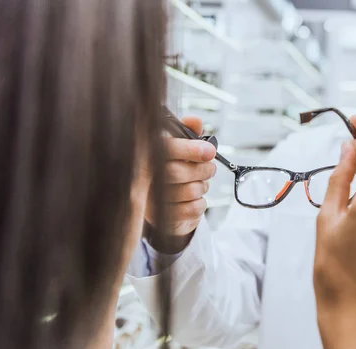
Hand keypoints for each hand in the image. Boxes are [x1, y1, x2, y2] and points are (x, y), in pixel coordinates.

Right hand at [145, 116, 216, 252]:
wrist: (165, 207)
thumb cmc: (173, 172)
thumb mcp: (179, 150)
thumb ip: (188, 134)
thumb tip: (195, 120)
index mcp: (147, 157)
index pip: (166, 149)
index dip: (190, 149)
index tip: (210, 151)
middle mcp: (145, 179)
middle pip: (178, 172)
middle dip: (202, 170)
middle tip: (209, 168)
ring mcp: (152, 201)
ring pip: (189, 191)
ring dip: (202, 187)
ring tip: (199, 184)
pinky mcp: (163, 220)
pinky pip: (193, 209)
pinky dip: (201, 203)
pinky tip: (194, 199)